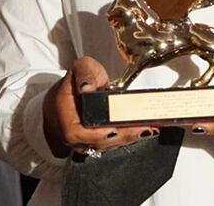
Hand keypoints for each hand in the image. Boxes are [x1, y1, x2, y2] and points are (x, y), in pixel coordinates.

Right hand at [43, 57, 157, 157]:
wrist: (73, 92)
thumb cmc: (76, 81)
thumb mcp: (80, 68)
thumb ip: (84, 74)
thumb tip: (87, 87)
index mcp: (64, 115)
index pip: (76, 133)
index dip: (95, 134)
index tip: (113, 129)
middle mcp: (73, 133)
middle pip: (96, 142)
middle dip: (121, 137)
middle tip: (142, 128)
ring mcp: (85, 140)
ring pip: (106, 146)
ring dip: (128, 138)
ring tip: (149, 128)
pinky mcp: (97, 141)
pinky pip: (112, 143)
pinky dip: (128, 137)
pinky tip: (145, 130)